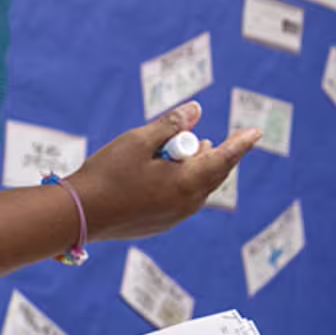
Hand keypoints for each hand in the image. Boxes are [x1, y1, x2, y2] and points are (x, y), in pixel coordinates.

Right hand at [72, 102, 260, 241]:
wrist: (79, 215)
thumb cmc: (108, 174)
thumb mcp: (139, 141)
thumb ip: (171, 126)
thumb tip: (196, 110)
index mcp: (186, 183)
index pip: (224, 158)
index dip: (240, 143)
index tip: (256, 131)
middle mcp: (187, 204)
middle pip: (213, 174)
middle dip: (215, 153)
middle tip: (213, 137)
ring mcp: (174, 217)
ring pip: (198, 187)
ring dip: (196, 167)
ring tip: (192, 150)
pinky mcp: (161, 223)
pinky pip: (183, 199)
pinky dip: (182, 181)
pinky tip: (166, 172)